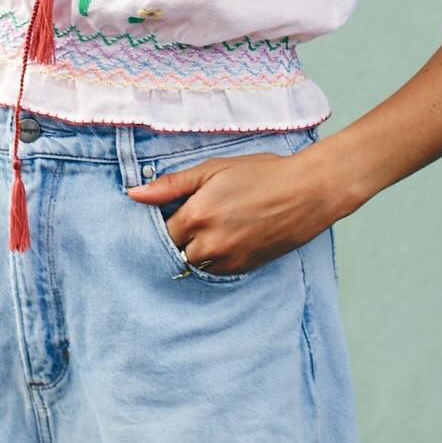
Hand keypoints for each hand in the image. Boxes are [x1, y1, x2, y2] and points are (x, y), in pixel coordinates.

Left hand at [124, 149, 331, 277]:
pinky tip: (222, 239)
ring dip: (192, 251)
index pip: (158, 232)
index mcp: (197, 216)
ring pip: (192, 265)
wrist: (307, 192)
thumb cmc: (262, 174)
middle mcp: (209, 244)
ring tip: (207, 229)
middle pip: (173, 252)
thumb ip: (171, 184)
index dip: (161, 221)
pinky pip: (214, 272)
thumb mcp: (213, 170)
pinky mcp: (243, 269)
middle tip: (188, 220)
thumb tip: (134, 195)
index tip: (167, 212)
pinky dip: (211, 259)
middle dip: (175, 238)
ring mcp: (227, 260)